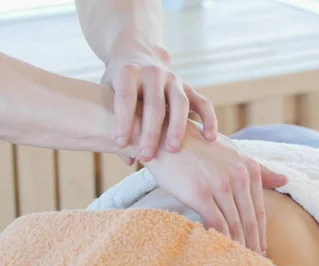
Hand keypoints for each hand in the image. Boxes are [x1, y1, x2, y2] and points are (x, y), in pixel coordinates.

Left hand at [101, 45, 217, 163]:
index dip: (123, 121)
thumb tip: (128, 158)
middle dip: (150, 132)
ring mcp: (174, 79)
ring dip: (177, 128)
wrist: (137, 54)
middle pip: (154, 105)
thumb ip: (115, 124)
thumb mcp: (108, 93)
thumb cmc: (119, 83)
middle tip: (146, 156)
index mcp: (129, 72)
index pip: (126, 98)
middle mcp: (153, 73)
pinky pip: (203, 103)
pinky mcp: (189, 87)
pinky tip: (210, 138)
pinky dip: (209, 119)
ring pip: (180, 104)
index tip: (121, 143)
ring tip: (173, 150)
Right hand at [145, 121, 287, 253]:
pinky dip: (220, 238)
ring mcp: (220, 184)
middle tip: (256, 265)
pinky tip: (221, 250)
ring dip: (240, 246)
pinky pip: (215, 222)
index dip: (261, 234)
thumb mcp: (233, 153)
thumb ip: (260, 170)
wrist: (164, 137)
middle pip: (250, 220)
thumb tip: (286, 180)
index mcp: (249, 168)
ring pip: (235, 224)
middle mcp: (238, 176)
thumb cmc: (199, 147)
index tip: (263, 251)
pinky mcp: (200, 193)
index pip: (259, 210)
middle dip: (254, 245)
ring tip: (241, 264)